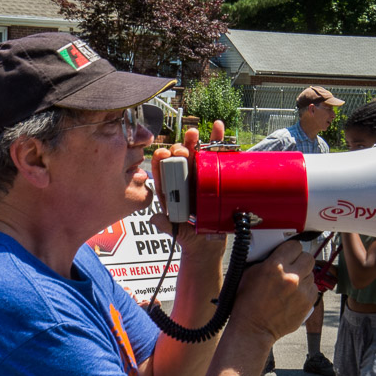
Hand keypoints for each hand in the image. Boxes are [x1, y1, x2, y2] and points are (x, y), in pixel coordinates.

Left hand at [149, 122, 225, 258]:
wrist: (207, 247)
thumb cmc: (188, 238)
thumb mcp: (176, 232)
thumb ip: (165, 225)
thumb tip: (155, 218)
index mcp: (170, 189)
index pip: (162, 170)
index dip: (160, 159)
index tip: (162, 153)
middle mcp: (184, 181)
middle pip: (180, 158)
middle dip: (180, 148)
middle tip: (184, 146)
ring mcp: (201, 178)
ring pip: (198, 154)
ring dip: (198, 140)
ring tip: (198, 131)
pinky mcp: (217, 178)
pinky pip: (218, 159)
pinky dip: (220, 144)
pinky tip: (218, 128)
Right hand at [230, 240, 316, 341]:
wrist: (253, 328)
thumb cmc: (246, 302)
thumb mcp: (249, 273)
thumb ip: (265, 259)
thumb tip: (277, 251)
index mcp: (274, 266)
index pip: (295, 245)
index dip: (290, 249)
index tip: (288, 253)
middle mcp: (291, 277)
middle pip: (308, 257)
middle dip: (300, 261)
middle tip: (292, 267)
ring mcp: (302, 291)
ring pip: (312, 274)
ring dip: (303, 276)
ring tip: (290, 285)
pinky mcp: (308, 303)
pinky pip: (313, 289)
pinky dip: (305, 290)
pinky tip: (293, 295)